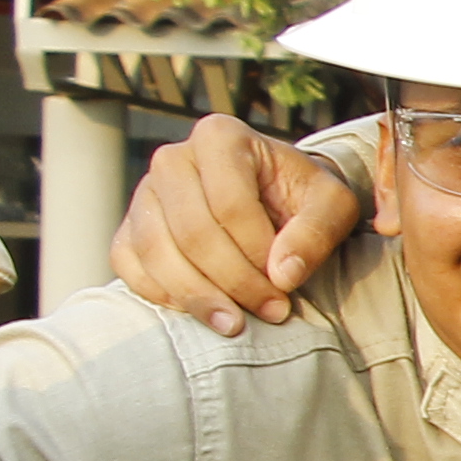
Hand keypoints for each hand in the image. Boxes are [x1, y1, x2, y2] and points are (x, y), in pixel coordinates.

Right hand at [115, 112, 372, 332]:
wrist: (273, 198)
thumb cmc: (302, 197)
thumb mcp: (332, 205)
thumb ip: (316, 232)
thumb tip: (283, 275)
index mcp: (220, 137)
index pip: (230, 205)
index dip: (257, 254)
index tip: (285, 288)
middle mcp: (173, 158)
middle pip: (192, 232)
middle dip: (233, 282)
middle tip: (270, 311)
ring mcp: (144, 192)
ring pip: (156, 251)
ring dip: (197, 296)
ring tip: (236, 324)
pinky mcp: (130, 225)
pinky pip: (128, 263)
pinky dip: (161, 293)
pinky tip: (201, 310)